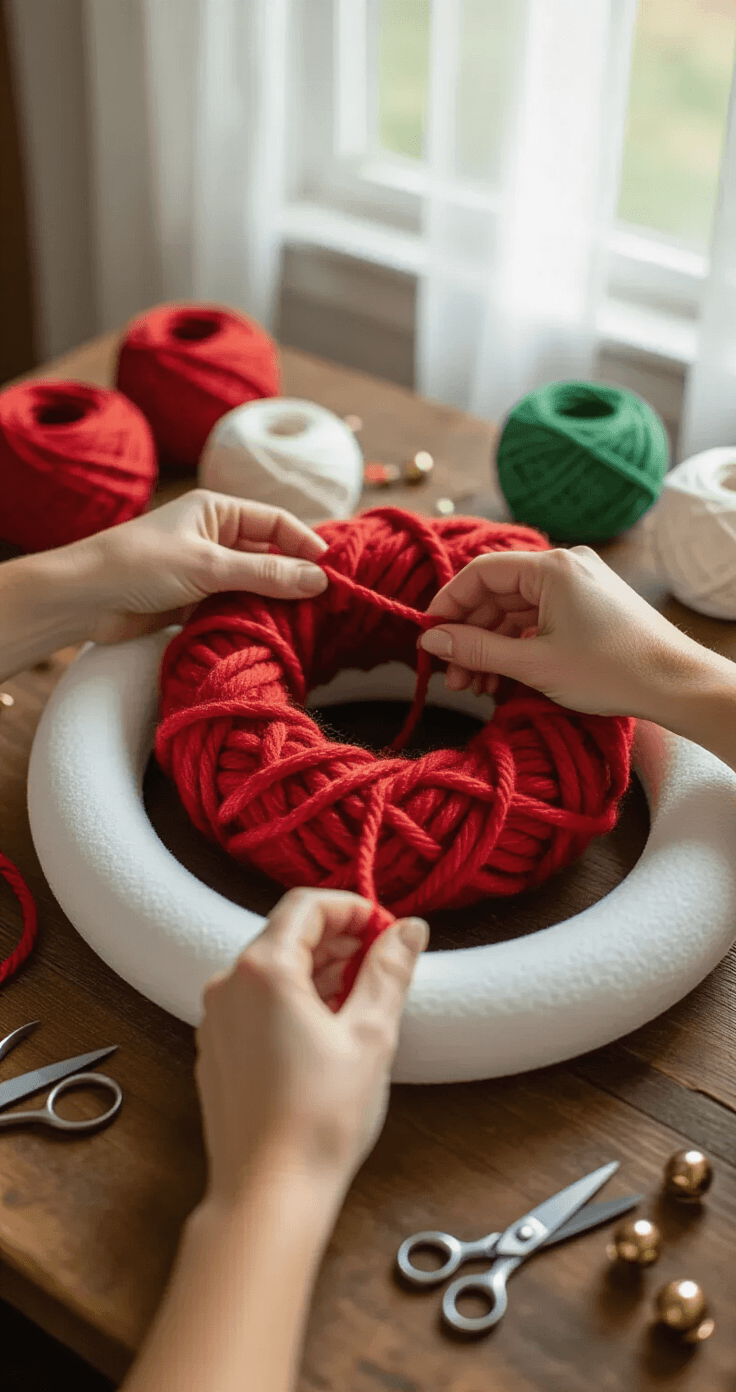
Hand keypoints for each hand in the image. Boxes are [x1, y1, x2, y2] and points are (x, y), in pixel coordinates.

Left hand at [66, 489, 328, 644]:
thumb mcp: (209, 567)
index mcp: (217, 510)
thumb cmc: (140, 566)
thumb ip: (266, 573)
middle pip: (268, 553)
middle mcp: (213, 535)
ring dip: (272, 600)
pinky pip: (232, 605)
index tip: (332, 573)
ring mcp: (202, 569)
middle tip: (324, 604)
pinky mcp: (191, 599)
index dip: (307, 544)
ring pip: (252, 582)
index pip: (277, 521)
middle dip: (294, 576)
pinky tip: (267, 633)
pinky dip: (249, 616)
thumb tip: (321, 580)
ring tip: (300, 623)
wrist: (82, 598)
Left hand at [195, 889, 427, 1205]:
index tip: (388, 931)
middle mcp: (228, 985)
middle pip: (287, 935)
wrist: (268, 1192)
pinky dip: (294, 1001)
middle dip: (340, 941)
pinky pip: (257, 1004)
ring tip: (363, 1002)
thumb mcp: (370, 1034)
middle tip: (385, 965)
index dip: (353, 909)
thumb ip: (389, 970)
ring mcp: (217, 1019)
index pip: (307, 906)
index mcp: (263, 969)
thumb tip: (408, 930)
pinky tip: (328, 1033)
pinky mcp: (217, 1050)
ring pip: (273, 971)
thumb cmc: (319, 1118)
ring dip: (319, 972)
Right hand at [419, 545, 713, 718]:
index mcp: (552, 568)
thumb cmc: (611, 670)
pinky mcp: (587, 607)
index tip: (429, 638)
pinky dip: (517, 646)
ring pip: (516, 612)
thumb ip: (477, 649)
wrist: (675, 683)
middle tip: (453, 678)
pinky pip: (538, 620)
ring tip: (476, 688)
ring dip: (492, 647)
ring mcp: (578, 586)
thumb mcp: (534, 663)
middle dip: (470, 637)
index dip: (448, 605)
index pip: (480, 573)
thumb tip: (431, 640)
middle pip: (496, 594)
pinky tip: (503, 679)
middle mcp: (565, 567)